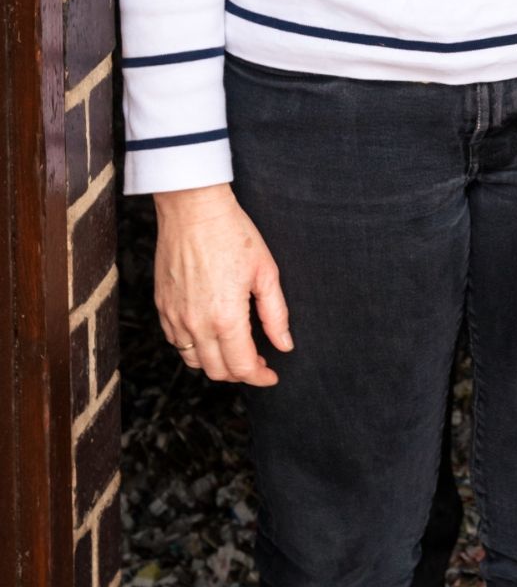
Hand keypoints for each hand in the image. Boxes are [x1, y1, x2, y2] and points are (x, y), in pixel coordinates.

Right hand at [153, 184, 292, 386]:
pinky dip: (194, 348)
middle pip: (217, 371)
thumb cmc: (233, 234)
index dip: (260, 376)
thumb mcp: (265, 271)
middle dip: (240, 373)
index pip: (242, 366)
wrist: (193, 209)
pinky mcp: (161, 307)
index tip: (272, 375)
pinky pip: (176, 342)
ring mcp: (174, 317)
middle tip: (257, 362)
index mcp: (226, 317)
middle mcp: (196, 324)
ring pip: (194, 361)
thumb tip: (285, 345)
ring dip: (216, 363)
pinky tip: (210, 334)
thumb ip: (275, 314)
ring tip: (235, 349)